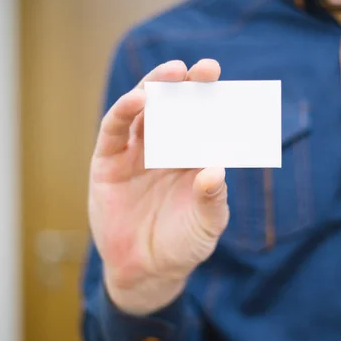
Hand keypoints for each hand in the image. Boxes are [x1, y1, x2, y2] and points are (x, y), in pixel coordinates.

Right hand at [88, 59, 228, 314]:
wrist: (144, 271)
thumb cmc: (182, 245)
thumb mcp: (205, 225)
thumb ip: (212, 199)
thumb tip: (215, 170)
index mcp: (193, 157)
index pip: (204, 121)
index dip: (215, 101)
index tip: (230, 87)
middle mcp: (166, 149)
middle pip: (176, 108)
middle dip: (190, 87)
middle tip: (206, 70)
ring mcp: (136, 152)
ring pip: (145, 110)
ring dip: (157, 89)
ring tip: (173, 74)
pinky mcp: (109, 160)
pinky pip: (115, 129)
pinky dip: (124, 111)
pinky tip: (139, 99)